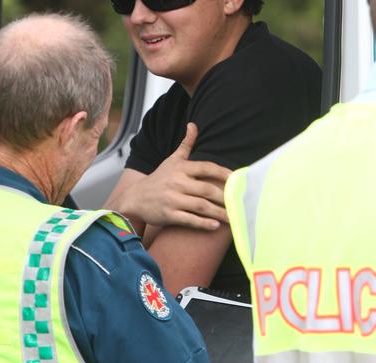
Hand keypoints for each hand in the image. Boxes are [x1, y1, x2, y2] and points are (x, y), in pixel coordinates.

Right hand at [113, 123, 231, 230]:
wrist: (135, 198)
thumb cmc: (159, 179)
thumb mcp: (171, 160)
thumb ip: (186, 144)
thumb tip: (193, 125)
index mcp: (180, 168)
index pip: (206, 168)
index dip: (223, 173)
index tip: (238, 179)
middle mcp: (176, 183)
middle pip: (207, 190)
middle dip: (225, 197)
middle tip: (240, 203)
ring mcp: (172, 199)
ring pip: (201, 206)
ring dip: (219, 213)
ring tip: (233, 218)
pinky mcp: (168, 215)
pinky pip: (189, 219)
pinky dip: (203, 223)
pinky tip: (215, 226)